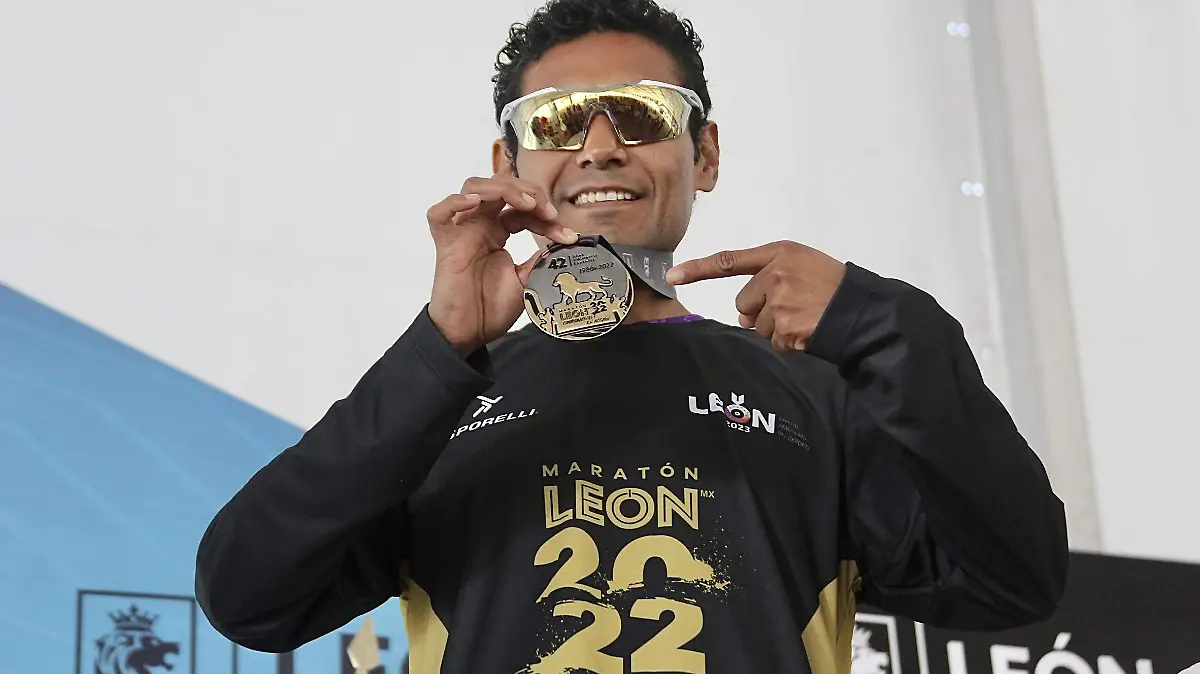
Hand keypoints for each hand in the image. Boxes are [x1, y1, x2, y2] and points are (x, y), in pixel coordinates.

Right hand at [427, 175, 578, 354]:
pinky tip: (474, 202)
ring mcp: (462, 232)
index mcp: (498, 232)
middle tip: (548, 211)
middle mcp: (480, 226)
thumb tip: (563, 244)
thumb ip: (539, 259)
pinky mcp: (446, 244)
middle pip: (500, 186)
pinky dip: (454, 202)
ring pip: (474, 188)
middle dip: (528, 191)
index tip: (567, 235)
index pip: (523, 209)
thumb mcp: (526, 280)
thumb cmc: (491, 308)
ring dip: (502, 189)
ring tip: (526, 204)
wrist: (469, 333)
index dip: (546, 216)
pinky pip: (439, 215)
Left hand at [666, 241, 846, 352]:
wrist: (863, 309)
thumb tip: (744, 317)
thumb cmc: (833, 287)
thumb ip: (768, 280)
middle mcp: (776, 274)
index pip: (729, 261)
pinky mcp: (787, 326)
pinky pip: (773, 342)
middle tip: (795, 307)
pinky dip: (788, 343)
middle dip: (763, 311)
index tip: (671, 276)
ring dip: (777, 328)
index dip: (698, 269)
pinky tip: (808, 330)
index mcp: (780, 253)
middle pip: (743, 303)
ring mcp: (781, 301)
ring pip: (757, 325)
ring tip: (805, 317)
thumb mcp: (802, 265)